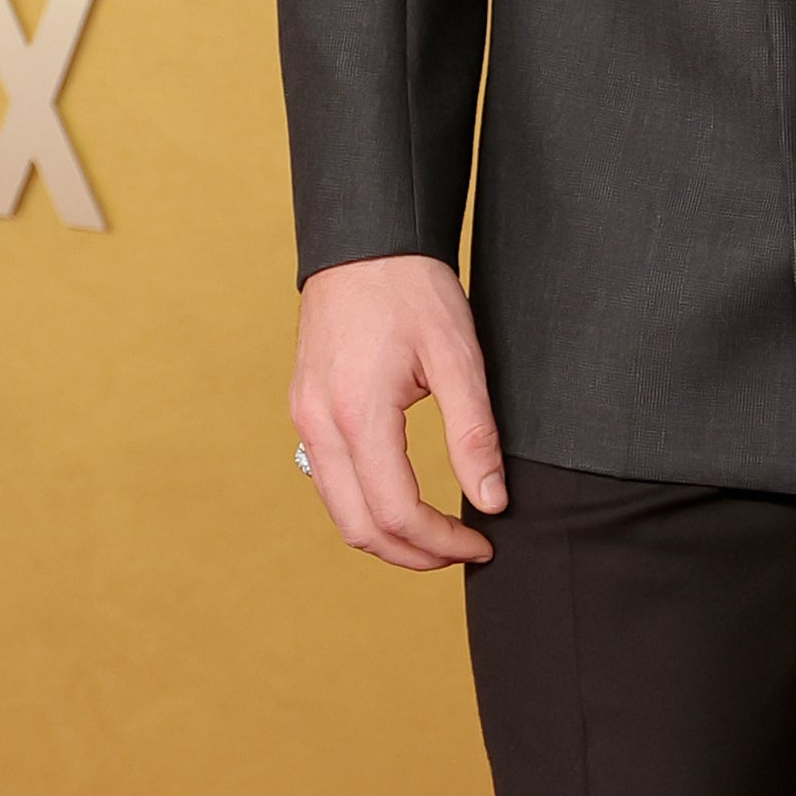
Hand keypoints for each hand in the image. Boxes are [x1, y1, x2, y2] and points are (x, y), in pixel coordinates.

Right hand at [288, 254, 506, 567]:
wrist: (364, 241)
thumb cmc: (413, 289)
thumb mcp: (459, 358)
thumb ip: (474, 435)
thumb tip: (491, 501)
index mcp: (358, 414)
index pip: (396, 513)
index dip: (442, 543)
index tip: (482, 544)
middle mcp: (318, 424)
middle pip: (358, 528)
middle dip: (412, 555)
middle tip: (462, 551)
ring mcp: (304, 417)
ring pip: (337, 511)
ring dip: (386, 536)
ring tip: (437, 535)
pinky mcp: (304, 409)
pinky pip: (327, 481)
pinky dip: (364, 506)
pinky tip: (402, 500)